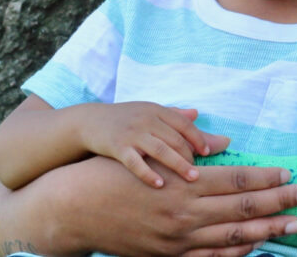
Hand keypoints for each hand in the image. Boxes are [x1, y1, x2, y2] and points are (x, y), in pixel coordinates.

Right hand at [0, 155, 296, 256]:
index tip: (292, 175)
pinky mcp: (168, 254)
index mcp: (184, 183)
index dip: (268, 178)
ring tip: (294, 225)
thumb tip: (226, 142)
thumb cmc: (114, 173)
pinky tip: (256, 245)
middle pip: (243, 207)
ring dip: (267, 229)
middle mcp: (185, 212)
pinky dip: (235, 251)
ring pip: (233, 234)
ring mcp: (178, 238)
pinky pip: (210, 256)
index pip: (237, 180)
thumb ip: (192, 147)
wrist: (73, 208)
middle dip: (280, 203)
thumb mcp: (153, 152)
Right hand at [81, 102, 226, 187]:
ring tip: (192, 179)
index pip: (184, 124)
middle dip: (191, 156)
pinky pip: (136, 162)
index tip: (208, 153)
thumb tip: (198, 114)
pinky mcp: (117, 146)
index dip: (198, 138)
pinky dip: (149, 173)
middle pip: (176, 139)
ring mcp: (132, 133)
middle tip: (202, 173)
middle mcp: (147, 119)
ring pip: (161, 150)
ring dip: (178, 165)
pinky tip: (160, 184)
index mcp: (158, 111)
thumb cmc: (125, 119)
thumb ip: (173, 115)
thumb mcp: (149, 112)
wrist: (89, 122)